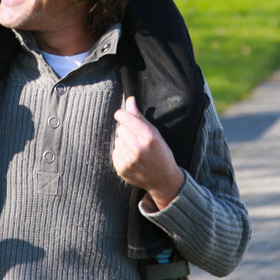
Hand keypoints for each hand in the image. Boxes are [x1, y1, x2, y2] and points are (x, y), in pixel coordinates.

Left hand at [112, 96, 184, 210]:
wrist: (164, 180)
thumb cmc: (161, 153)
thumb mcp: (155, 133)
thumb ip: (139, 117)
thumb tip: (130, 99)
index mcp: (149, 137)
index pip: (126, 119)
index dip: (121, 114)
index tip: (120, 114)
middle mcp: (138, 149)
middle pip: (120, 129)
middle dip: (127, 131)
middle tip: (137, 138)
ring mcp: (129, 161)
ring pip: (117, 140)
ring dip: (124, 142)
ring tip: (136, 150)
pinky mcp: (122, 169)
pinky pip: (115, 152)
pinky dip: (121, 153)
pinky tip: (132, 158)